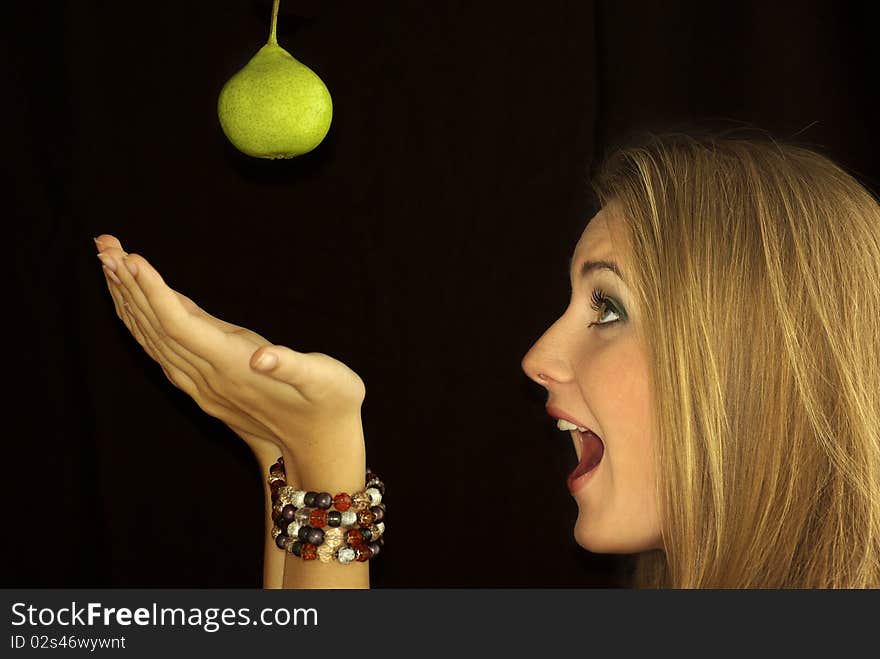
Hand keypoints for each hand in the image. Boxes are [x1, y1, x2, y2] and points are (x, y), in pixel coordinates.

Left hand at [94, 235, 365, 479]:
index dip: (155, 293)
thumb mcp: (327, 381)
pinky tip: (134, 305)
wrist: (321, 449)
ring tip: (108, 264)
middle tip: (104, 244)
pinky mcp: (206, 387)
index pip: (181, 326)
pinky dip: (143, 324)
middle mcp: (210, 378)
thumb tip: (262, 355)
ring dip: (128, 302)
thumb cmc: (332, 406)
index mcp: (235, 367)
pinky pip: (163, 352)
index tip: (132, 259)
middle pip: (156, 328)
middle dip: (127, 285)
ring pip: (153, 340)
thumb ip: (293, 366)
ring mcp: (204, 385)